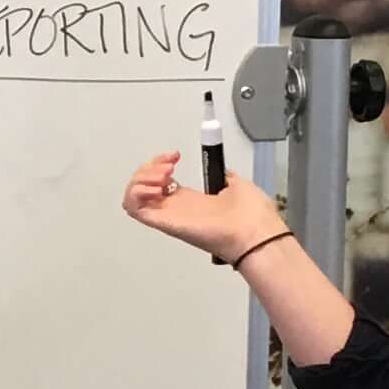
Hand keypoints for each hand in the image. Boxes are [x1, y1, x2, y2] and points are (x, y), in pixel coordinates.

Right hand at [123, 149, 287, 266]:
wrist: (255, 233)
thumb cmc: (251, 215)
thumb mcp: (237, 184)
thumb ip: (224, 176)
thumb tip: (221, 170)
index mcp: (191, 200)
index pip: (160, 181)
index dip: (160, 163)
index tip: (176, 155)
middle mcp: (175, 208)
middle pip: (142, 186)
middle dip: (148, 167)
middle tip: (169, 166)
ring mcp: (168, 216)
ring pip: (133, 197)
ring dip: (140, 179)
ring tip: (162, 176)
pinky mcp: (164, 223)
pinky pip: (134, 209)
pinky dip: (136, 192)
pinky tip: (157, 187)